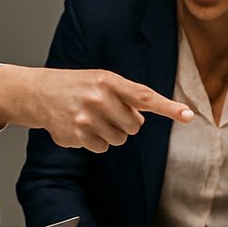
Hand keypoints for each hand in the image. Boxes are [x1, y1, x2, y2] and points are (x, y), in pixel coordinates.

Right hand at [0, 65, 191, 152]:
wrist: (39, 93)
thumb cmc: (77, 85)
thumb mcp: (101, 79)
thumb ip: (126, 94)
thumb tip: (145, 117)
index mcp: (108, 81)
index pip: (145, 96)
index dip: (169, 107)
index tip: (188, 115)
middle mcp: (98, 98)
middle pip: (134, 127)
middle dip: (124, 122)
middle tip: (105, 111)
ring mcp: (86, 118)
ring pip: (118, 140)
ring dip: (109, 133)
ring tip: (90, 118)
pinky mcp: (76, 136)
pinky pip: (102, 148)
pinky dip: (94, 141)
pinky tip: (80, 127)